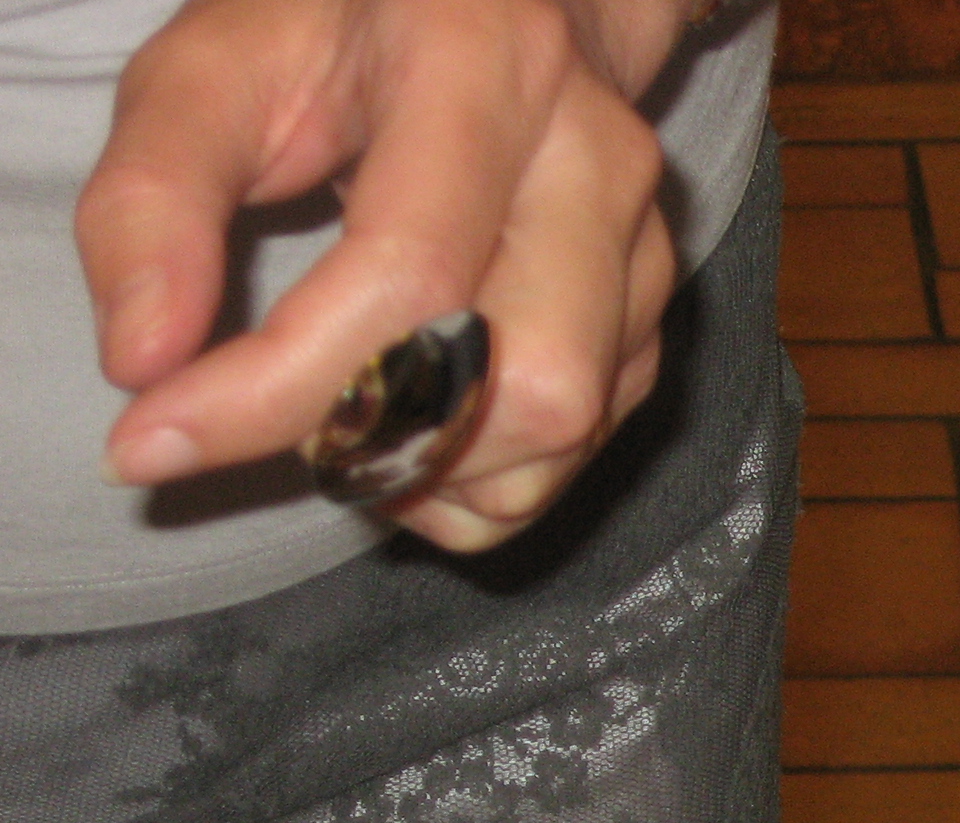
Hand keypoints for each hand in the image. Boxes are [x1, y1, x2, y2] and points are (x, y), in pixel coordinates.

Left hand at [80, 0, 696, 551]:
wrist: (506, 6)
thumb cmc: (344, 31)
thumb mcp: (216, 64)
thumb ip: (152, 197)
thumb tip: (145, 364)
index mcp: (484, 68)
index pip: (407, 278)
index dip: (281, 388)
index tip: (156, 440)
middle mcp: (593, 162)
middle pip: (523, 382)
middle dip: (377, 439)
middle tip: (264, 418)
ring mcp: (643, 246)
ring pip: (561, 432)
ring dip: (430, 465)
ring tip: (336, 413)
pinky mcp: (651, 313)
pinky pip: (576, 451)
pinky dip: (476, 476)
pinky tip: (411, 414)